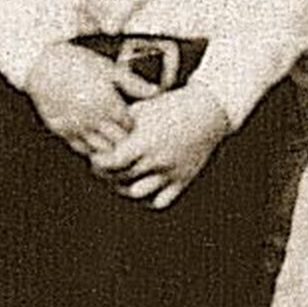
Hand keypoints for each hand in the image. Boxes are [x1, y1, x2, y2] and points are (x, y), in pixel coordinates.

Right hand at [24, 42, 157, 156]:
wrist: (41, 64)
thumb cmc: (76, 62)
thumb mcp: (108, 68)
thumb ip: (133, 83)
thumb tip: (156, 92)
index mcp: (107, 102)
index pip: (129, 125)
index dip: (133, 123)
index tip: (135, 120)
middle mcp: (93, 118)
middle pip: (117, 141)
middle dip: (124, 139)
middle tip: (127, 134)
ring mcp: (76, 126)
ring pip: (100, 149)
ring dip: (109, 146)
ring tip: (112, 140)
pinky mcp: (62, 131)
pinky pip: (81, 148)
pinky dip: (90, 148)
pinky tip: (94, 141)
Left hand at [90, 83, 230, 208]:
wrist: (210, 110)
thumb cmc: (174, 105)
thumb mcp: (144, 108)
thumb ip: (120, 123)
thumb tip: (97, 131)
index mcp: (146, 140)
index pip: (110, 162)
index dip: (98, 161)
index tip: (96, 156)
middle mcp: (157, 160)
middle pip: (120, 178)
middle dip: (107, 173)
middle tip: (103, 165)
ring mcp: (171, 172)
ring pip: (137, 193)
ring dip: (124, 186)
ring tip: (121, 176)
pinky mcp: (183, 180)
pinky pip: (160, 201)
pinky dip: (148, 197)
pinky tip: (143, 184)